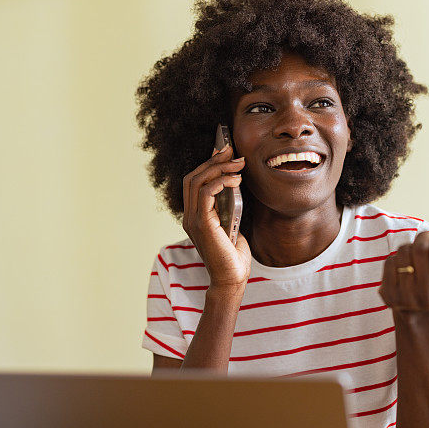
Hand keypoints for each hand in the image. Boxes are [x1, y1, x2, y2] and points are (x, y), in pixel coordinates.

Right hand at [181, 144, 251, 288]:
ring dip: (219, 168)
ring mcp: (193, 220)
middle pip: (193, 176)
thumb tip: (235, 181)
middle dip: (213, 159)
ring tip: (239, 164)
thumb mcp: (233, 223)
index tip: (224, 150)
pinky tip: (236, 180)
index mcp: (194, 215)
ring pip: (197, 181)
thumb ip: (229, 205)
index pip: (194, 181)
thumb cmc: (234, 254)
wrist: (232, 278)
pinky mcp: (201, 224)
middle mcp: (189, 216)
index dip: (208, 162)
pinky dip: (220, 181)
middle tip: (233, 151)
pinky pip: (205, 193)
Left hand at [378, 231, 428, 313]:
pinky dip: (397, 258)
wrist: (421, 309)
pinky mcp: (390, 296)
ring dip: (410, 246)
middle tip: (426, 240)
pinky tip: (404, 268)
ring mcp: (407, 299)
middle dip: (424, 238)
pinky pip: (390, 261)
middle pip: (420, 250)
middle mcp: (428, 299)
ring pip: (403, 252)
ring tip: (415, 256)